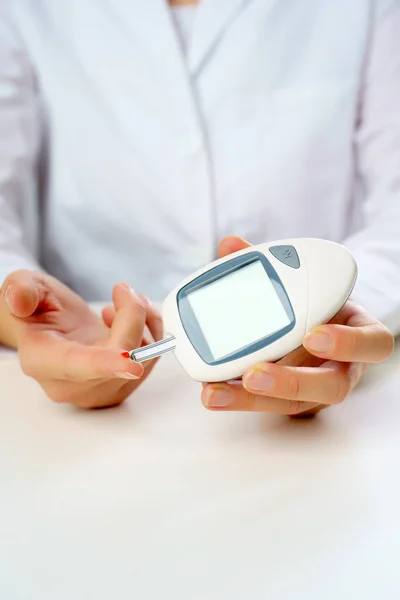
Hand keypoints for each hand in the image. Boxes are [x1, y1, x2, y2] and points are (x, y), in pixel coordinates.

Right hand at [0, 270, 162, 407]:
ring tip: (125, 299)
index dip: (105, 364)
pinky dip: (150, 333)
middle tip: (122, 290)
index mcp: (42, 360)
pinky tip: (130, 318)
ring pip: (142, 359)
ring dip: (144, 322)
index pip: (76, 366)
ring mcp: (96, 390)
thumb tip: (20, 300)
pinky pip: (150, 361)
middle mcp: (69, 384)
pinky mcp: (118, 387)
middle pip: (120, 356)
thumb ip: (22, 291)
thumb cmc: (35, 308)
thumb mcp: (22, 286)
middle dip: (131, 316)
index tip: (131, 363)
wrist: (48, 325)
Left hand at [201, 237, 393, 415]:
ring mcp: (315, 390)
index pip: (371, 343)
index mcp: (357, 333)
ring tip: (215, 392)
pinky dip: (235, 397)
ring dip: (252, 400)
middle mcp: (341, 367)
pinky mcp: (289, 401)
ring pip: (294, 405)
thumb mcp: (303, 283)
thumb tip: (230, 244)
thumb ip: (269, 266)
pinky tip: (211, 389)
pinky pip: (267, 404)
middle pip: (332, 387)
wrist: (319, 328)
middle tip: (254, 374)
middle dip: (291, 382)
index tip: (313, 335)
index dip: (347, 343)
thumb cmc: (315, 305)